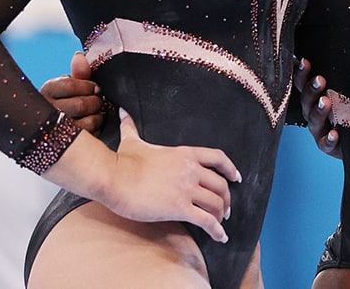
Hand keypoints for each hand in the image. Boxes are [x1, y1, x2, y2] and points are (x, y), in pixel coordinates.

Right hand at [40, 51, 104, 132]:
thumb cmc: (70, 99)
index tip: (94, 88)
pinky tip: (91, 127)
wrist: (60, 127)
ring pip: (87, 123)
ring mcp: (55, 130)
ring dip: (97, 117)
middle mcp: (46, 110)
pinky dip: (96, 130)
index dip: (87, 86)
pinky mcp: (67, 144)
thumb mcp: (74, 84)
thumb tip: (79, 56)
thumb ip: (79, 72)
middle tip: (95, 101)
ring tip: (93, 114)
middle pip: (80, 105)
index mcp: (47, 91)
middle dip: (94, 102)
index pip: (70, 85)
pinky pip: (90, 136)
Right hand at [100, 109, 240, 242]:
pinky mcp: (178, 207)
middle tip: (225, 209)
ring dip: (221, 215)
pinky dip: (217, 230)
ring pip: (216, 203)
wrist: (112, 177)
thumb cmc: (122, 162)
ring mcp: (186, 189)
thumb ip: (132, 127)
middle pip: (221, 185)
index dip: (231, 169)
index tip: (237, 178)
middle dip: (226, 199)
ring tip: (220, 224)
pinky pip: (206, 220)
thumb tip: (123, 113)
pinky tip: (220, 237)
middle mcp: (191, 170)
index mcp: (185, 154)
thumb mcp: (132, 141)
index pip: (218, 158)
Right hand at [295, 58, 340, 158]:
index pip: (302, 82)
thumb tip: (342, 39)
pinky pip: (326, 144)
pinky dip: (329, 140)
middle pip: (306, 100)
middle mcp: (313, 112)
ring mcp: (320, 130)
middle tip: (321, 79)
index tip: (305, 60)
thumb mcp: (345, 85)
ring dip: (318, 110)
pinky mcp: (330, 146)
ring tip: (326, 102)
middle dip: (311, 89)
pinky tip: (335, 134)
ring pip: (313, 120)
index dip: (301, 72)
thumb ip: (340, 68)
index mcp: (313, 96)